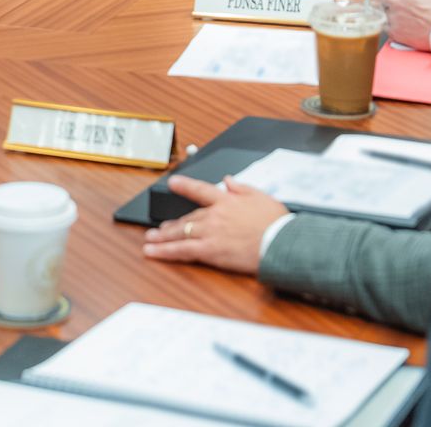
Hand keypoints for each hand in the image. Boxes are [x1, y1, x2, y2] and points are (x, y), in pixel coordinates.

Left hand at [140, 175, 288, 275]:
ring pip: (179, 233)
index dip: (185, 185)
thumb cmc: (275, 224)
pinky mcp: (209, 250)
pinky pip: (181, 250)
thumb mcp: (262, 197)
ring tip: (150, 239)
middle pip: (186, 217)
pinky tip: (153, 252)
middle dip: (170, 223)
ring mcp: (209, 232)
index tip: (173, 182)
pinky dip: (165, 251)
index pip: (200, 190)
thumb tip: (229, 180)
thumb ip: (242, 188)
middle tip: (157, 227)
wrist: (280, 243)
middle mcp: (214, 215)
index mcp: (227, 200)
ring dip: (162, 236)